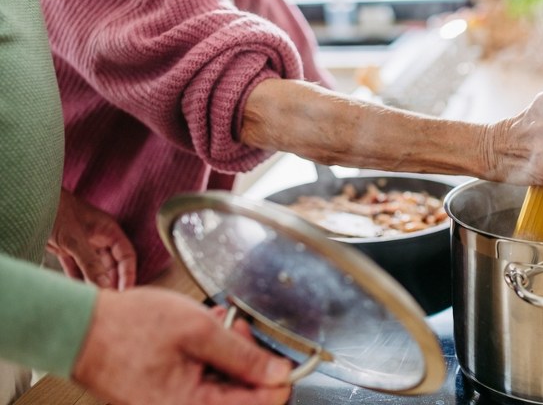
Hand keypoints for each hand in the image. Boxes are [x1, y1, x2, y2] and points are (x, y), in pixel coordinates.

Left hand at [47, 189, 136, 289]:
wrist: (34, 204)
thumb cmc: (57, 211)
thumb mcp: (75, 239)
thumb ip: (90, 263)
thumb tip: (106, 284)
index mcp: (108, 230)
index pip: (126, 255)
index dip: (128, 272)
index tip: (126, 290)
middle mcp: (99, 238)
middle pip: (112, 264)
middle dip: (113, 280)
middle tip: (113, 299)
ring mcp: (84, 245)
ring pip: (96, 268)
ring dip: (96, 282)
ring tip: (98, 298)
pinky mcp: (68, 251)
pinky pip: (77, 269)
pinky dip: (79, 279)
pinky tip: (81, 290)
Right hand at [73, 288, 292, 404]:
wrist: (81, 328)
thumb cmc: (128, 328)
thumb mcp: (198, 331)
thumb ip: (242, 354)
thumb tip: (278, 373)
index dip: (277, 378)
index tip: (285, 357)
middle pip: (242, 394)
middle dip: (247, 358)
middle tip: (237, 327)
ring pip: (222, 384)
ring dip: (228, 353)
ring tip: (217, 324)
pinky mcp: (166, 395)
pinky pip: (201, 380)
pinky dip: (208, 356)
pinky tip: (203, 333)